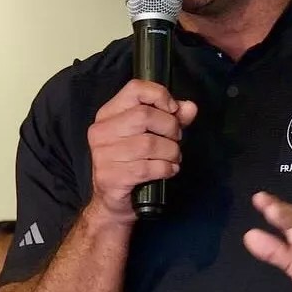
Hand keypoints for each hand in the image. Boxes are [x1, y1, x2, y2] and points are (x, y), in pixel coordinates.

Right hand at [85, 80, 197, 223]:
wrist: (112, 202)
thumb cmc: (131, 163)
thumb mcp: (149, 135)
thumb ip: (170, 118)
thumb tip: (190, 107)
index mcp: (108, 115)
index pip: (134, 89)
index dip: (160, 95)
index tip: (173, 110)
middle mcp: (101, 132)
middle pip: (145, 115)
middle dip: (170, 128)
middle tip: (175, 140)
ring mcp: (103, 155)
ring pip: (150, 143)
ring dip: (171, 152)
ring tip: (172, 158)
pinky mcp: (111, 177)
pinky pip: (148, 167)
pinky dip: (166, 168)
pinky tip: (168, 170)